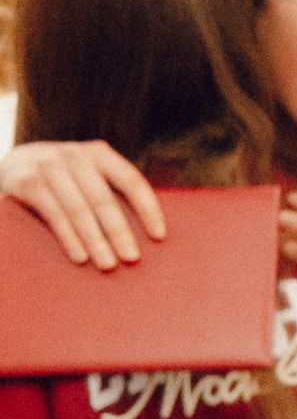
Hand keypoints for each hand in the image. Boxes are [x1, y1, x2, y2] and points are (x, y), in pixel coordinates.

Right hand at [2, 140, 166, 267]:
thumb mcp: (88, 174)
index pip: (131, 181)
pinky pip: (53, 214)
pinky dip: (69, 238)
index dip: (148, 209)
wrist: (13, 164)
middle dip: (120, 232)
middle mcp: (74, 156)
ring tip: (108, 264)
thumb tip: (152, 233)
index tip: (159, 236)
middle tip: (131, 258)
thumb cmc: (65, 178)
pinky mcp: (26, 182)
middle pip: (104, 199)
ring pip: (78, 210)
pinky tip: (80, 257)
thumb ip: (111, 190)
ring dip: (95, 240)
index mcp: (99, 154)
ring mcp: (48, 167)